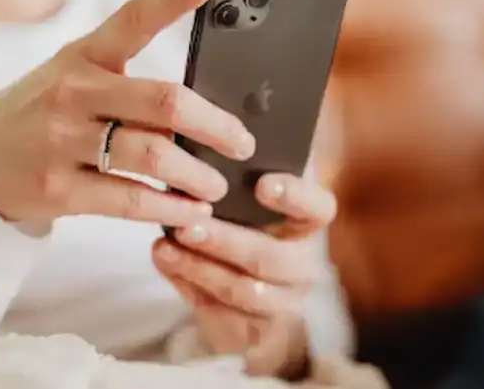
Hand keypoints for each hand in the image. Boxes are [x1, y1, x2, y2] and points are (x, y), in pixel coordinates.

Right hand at [0, 0, 255, 225]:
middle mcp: (73, 92)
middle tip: (243, 142)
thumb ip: (125, 78)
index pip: (132, 18)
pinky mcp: (59, 189)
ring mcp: (63, 141)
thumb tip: (202, 102)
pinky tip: (191, 212)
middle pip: (163, 101)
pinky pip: (130, 201)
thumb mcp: (71, 76)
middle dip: (216, 125)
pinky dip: (171, 208)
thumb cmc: (39, 112)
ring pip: (153, 157)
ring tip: (217, 184)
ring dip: (198, 175)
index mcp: (81, 56)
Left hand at [152, 172, 337, 377]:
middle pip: (272, 257)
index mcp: (306, 224)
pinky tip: (165, 264)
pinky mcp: (256, 330)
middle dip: (226, 241)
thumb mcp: (242, 203)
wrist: (244, 295)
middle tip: (188, 226)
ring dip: (200, 268)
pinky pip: (224, 314)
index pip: (319, 207)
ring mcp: (284, 301)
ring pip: (245, 290)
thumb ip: (230, 183)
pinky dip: (189, 286)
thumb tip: (193, 152)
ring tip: (165, 247)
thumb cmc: (240, 227)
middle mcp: (303, 263)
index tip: (262, 185)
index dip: (295, 196)